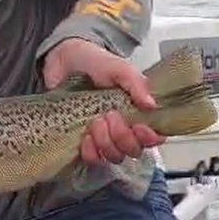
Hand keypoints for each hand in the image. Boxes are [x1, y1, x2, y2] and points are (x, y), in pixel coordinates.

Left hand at [42, 38, 165, 165]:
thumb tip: (152, 105)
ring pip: (115, 156)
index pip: (154, 136)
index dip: (149, 137)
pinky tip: (85, 136)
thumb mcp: (119, 68)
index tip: (139, 126)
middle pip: (134, 150)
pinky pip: (93, 159)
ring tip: (96, 121)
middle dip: (123, 137)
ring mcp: (104, 137)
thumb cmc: (94, 63)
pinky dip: (90, 151)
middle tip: (111, 115)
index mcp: (137, 112)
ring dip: (106, 142)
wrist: (64, 60)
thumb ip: (136, 84)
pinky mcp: (84, 143)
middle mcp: (124, 128)